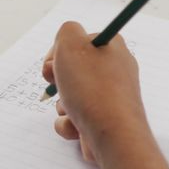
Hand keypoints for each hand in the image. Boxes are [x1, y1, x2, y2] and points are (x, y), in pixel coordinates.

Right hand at [41, 22, 149, 163]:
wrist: (114, 136)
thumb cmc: (92, 89)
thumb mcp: (71, 44)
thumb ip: (66, 32)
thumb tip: (67, 42)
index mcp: (113, 48)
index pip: (80, 41)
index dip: (60, 52)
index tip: (52, 63)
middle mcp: (115, 70)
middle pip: (75, 69)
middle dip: (58, 79)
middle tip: (56, 83)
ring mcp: (112, 97)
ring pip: (72, 96)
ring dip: (62, 105)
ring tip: (71, 109)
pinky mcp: (106, 121)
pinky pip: (77, 119)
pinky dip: (70, 124)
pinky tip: (76, 128)